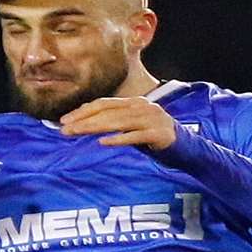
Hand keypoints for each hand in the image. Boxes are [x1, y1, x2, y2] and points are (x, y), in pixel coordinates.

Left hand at [58, 96, 178, 151]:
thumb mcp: (133, 126)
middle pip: (108, 111)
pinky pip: (135, 136)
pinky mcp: (159, 134)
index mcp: (134, 103)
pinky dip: (119, 139)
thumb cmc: (154, 138)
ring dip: (94, 128)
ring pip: (118, 122)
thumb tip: (87, 124)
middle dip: (83, 120)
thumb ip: (115, 122)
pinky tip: (103, 142)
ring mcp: (151, 119)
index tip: (64, 120)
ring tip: (77, 133)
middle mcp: (142, 107)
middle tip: (64, 129)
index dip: (83, 110)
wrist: (187, 148)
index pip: (104, 103)